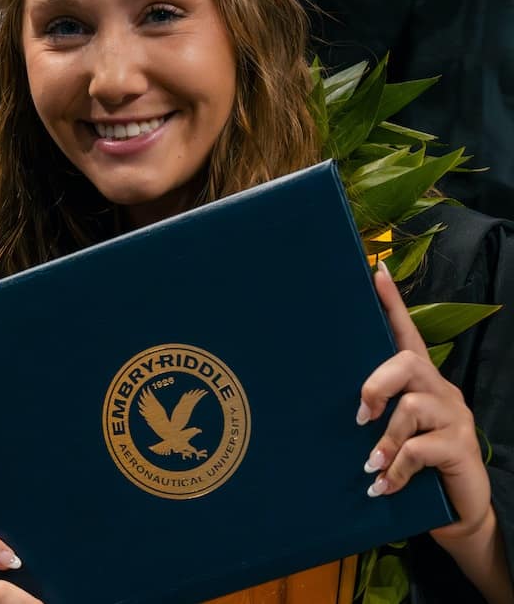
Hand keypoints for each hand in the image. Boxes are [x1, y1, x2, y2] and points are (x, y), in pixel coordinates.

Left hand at [360, 263, 513, 602]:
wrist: (456, 511)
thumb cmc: (410, 462)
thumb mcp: (386, 431)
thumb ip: (368, 411)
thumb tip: (320, 400)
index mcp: (420, 381)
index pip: (407, 333)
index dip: (393, 304)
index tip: (375, 272)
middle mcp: (441, 390)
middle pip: (408, 362)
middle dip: (377, 385)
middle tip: (360, 415)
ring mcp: (455, 417)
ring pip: (412, 407)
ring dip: (385, 438)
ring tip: (369, 464)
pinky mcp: (462, 448)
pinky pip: (421, 449)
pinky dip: (397, 468)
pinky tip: (383, 486)